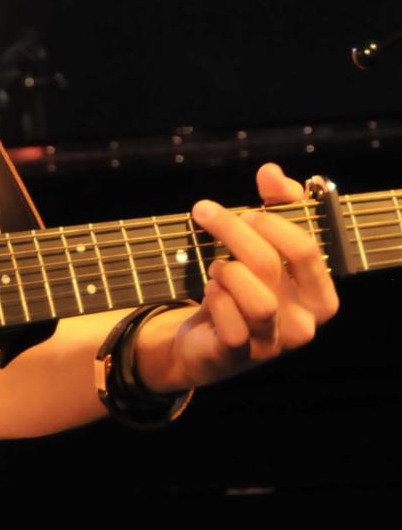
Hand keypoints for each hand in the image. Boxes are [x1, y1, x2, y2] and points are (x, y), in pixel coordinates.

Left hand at [134, 163, 339, 393]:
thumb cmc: (247, 285)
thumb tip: (271, 173)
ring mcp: (274, 342)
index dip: (271, 221)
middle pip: (269, 262)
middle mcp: (304, 323)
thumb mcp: (267, 242)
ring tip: (217, 266)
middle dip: (232, 229)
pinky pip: (230, 323)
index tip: (246, 210)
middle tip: (208, 215)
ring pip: (255, 297)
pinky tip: (211, 291)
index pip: (305, 248)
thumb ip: (278, 204)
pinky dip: (215, 298)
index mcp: (321, 295)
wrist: (210, 338)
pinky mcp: (240, 356)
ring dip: (226, 270)